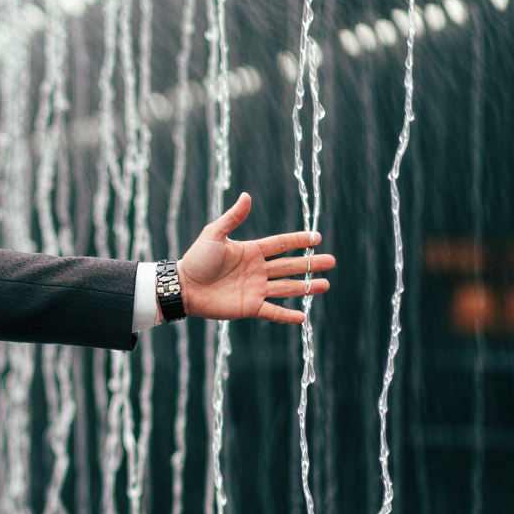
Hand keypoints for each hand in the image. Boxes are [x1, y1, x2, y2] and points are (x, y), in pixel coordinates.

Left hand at [175, 193, 333, 324]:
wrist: (182, 287)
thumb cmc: (196, 259)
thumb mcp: (214, 234)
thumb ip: (232, 217)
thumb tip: (246, 195)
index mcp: (251, 251)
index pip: (281, 244)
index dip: (298, 240)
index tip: (317, 237)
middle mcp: (257, 270)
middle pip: (289, 266)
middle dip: (310, 264)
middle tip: (331, 261)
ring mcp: (255, 289)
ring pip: (286, 288)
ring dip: (306, 287)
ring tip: (325, 285)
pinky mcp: (249, 307)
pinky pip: (272, 311)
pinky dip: (286, 315)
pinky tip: (302, 317)